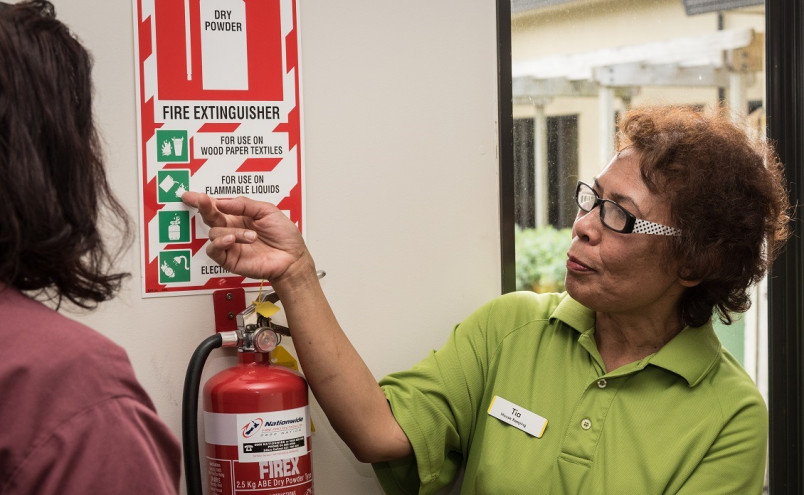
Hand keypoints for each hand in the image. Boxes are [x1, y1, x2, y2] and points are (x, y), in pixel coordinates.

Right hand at [181, 191, 311, 282]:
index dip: (202, 201)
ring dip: (233, 232)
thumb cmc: (284, 236)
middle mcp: (232, 229)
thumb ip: (244, 204)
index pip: (217, 206)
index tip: (190, 195)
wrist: (292, 258)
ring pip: (215, 233)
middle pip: (210, 217)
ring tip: (251, 236)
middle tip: (202, 201)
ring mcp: (230, 245)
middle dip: (204, 208)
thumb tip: (222, 202)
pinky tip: (232, 240)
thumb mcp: (267, 211)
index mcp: (240, 216)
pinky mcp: (229, 259)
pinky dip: (220, 243)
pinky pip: (214, 250)